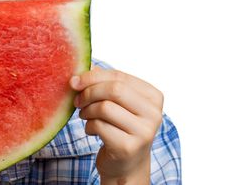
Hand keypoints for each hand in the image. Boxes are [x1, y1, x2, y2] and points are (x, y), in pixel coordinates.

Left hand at [70, 65, 163, 183]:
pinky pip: (99, 126)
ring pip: (105, 107)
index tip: (75, 81)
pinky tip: (92, 130)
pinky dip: (89, 126)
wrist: (126, 164)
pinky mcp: (129, 147)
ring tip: (85, 116)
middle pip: (114, 89)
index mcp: (153, 96)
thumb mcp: (115, 102)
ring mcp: (144, 132)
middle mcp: (154, 113)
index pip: (119, 76)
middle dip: (89, 92)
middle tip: (77, 100)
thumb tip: (86, 65)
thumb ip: (104, 82)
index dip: (92, 76)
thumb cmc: (118, 127)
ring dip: (87, 110)